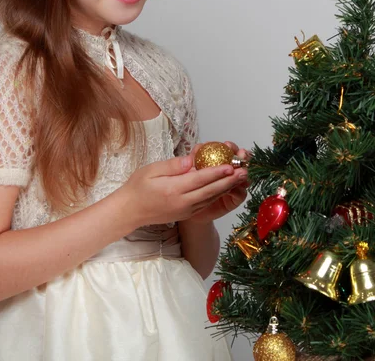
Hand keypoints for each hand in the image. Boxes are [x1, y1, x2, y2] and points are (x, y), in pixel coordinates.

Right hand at [122, 149, 243, 228]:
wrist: (130, 211)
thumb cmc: (138, 187)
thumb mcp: (151, 170)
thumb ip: (173, 166)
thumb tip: (191, 160)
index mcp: (173, 190)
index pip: (199, 179)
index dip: (216, 172)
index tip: (230, 165)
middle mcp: (182, 202)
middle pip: (210, 191)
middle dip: (229, 181)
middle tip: (244, 171)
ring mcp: (186, 210)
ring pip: (211, 198)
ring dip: (227, 188)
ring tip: (240, 177)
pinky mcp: (187, 214)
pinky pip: (206, 203)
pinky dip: (217, 194)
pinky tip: (226, 186)